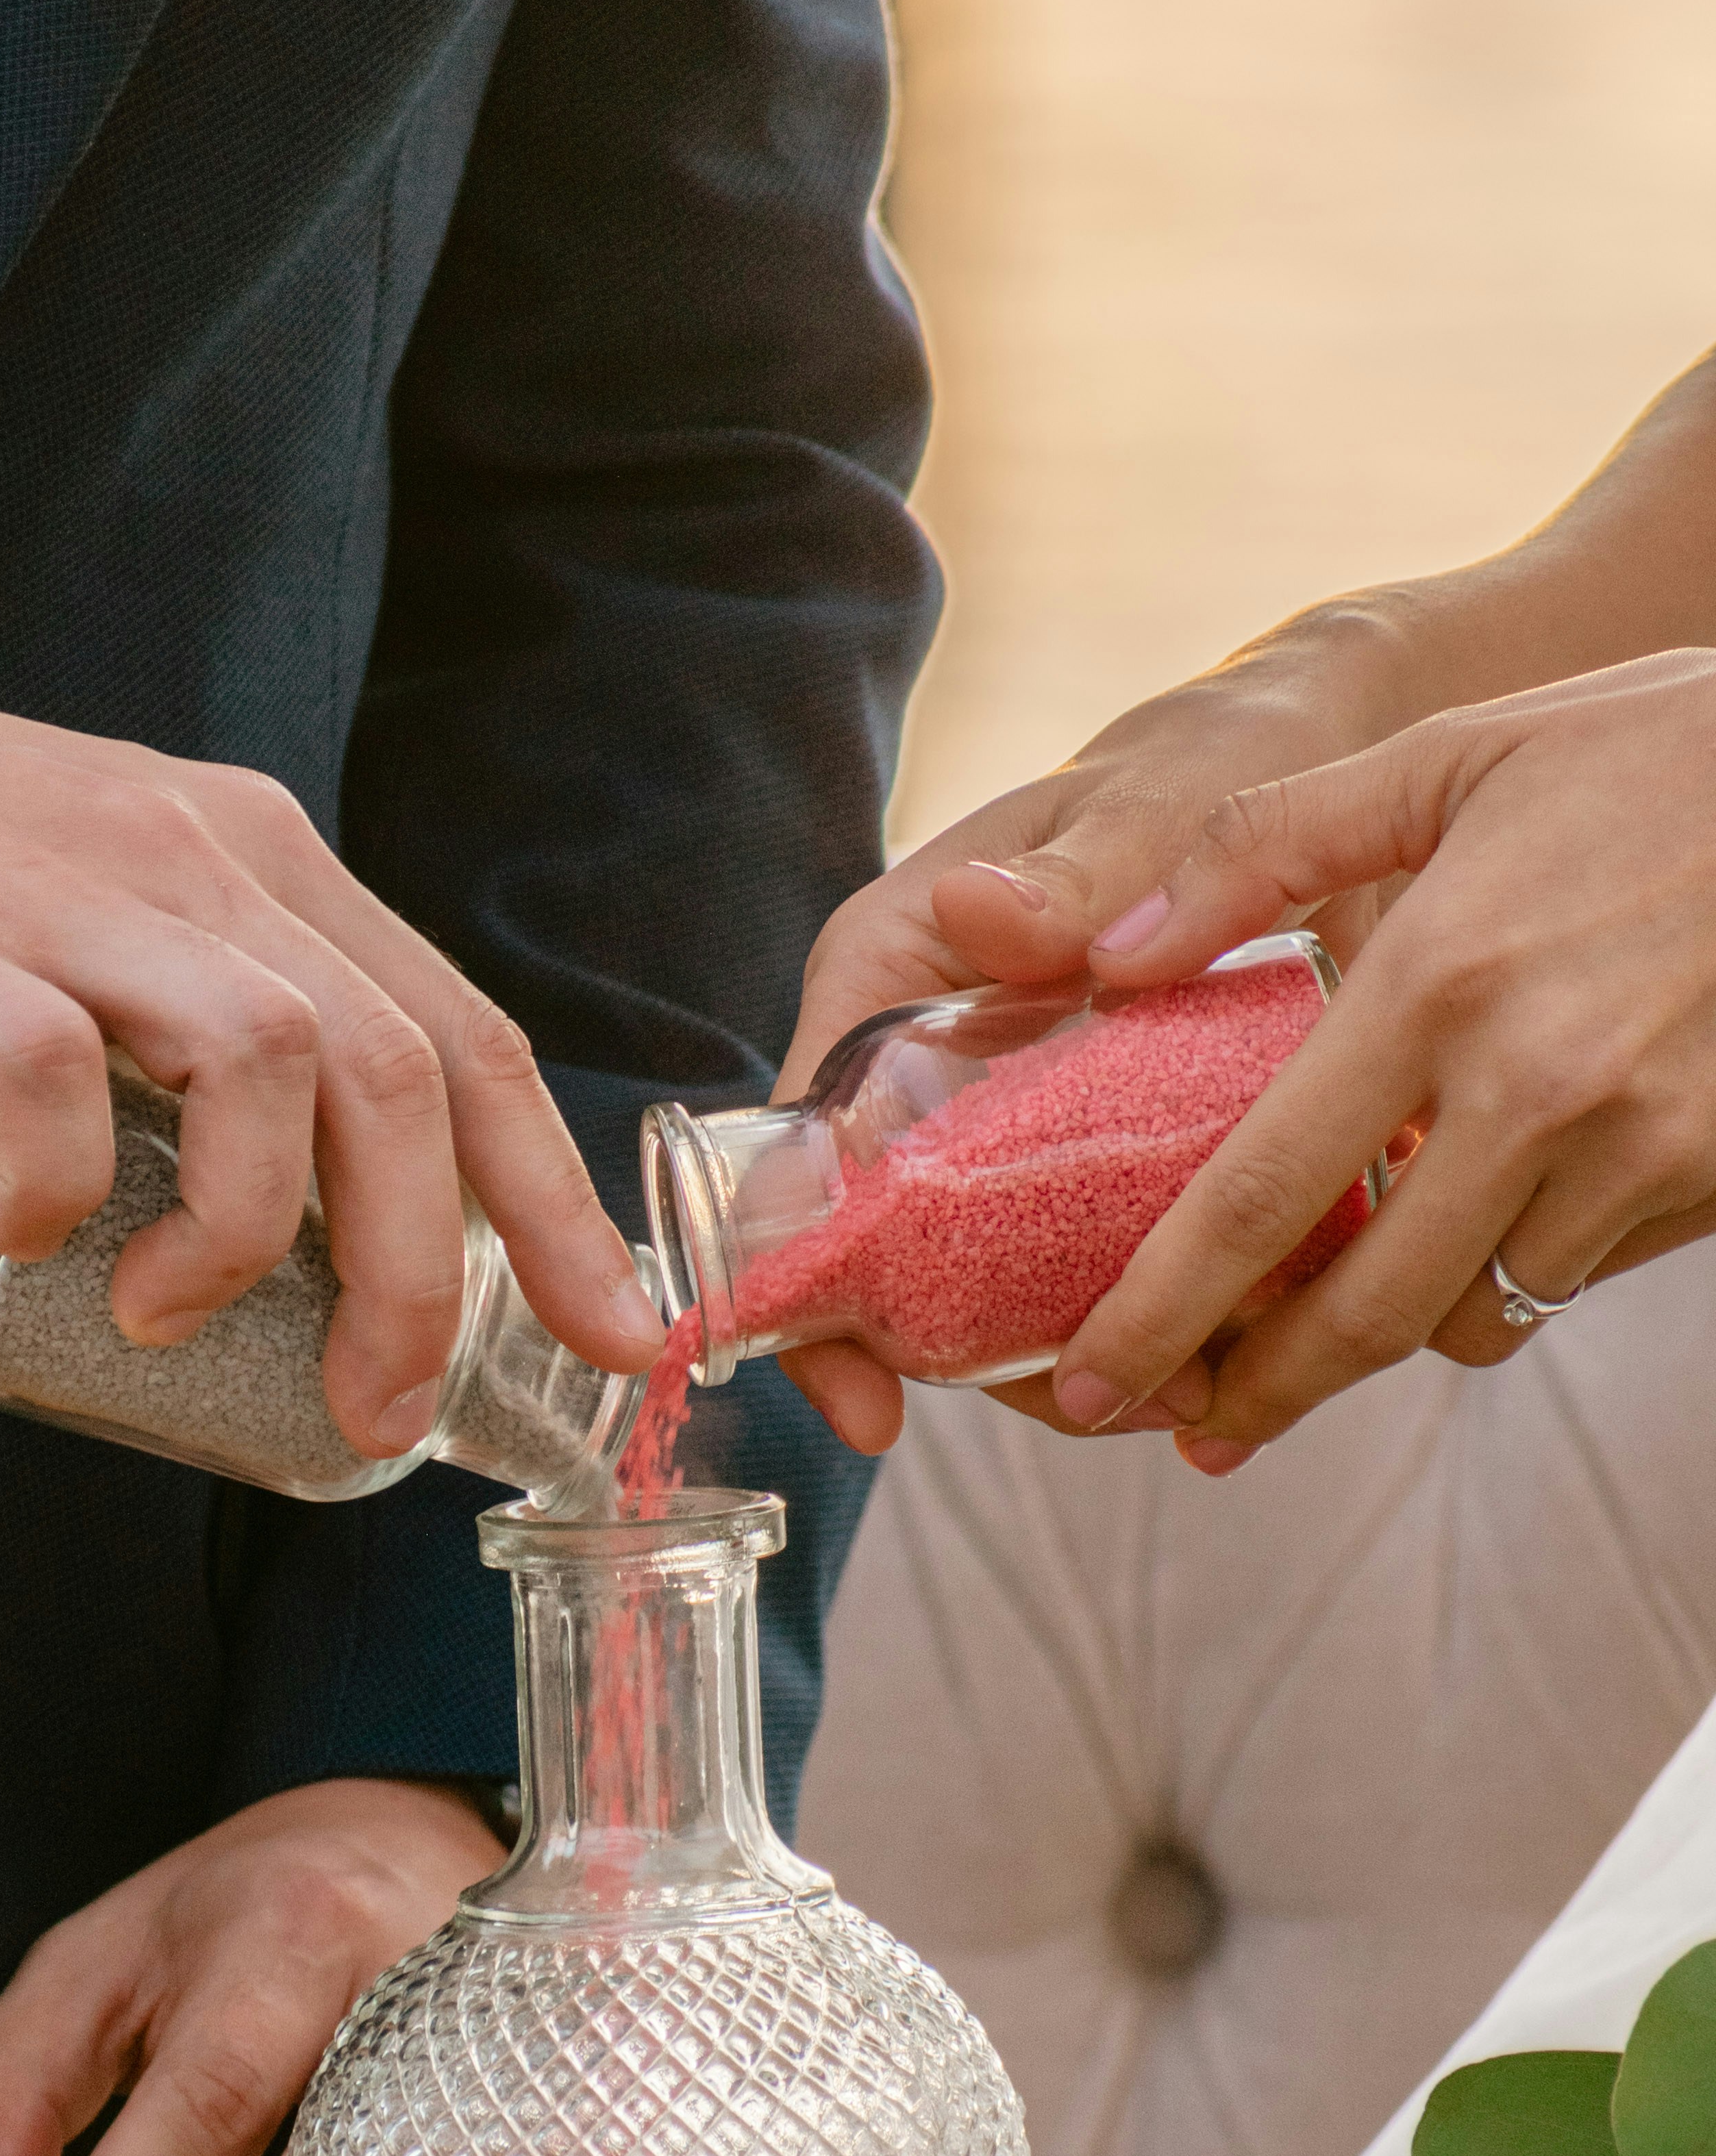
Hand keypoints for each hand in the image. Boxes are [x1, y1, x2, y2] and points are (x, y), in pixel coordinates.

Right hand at [0, 587, 658, 1452]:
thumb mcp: (90, 912)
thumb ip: (191, 1018)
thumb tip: (281, 1213)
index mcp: (248, 857)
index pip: (459, 1032)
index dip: (553, 1197)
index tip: (618, 1329)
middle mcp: (191, 856)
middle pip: (396, 1071)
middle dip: (421, 1274)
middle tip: (378, 1409)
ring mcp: (66, 892)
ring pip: (270, 1063)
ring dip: (253, 1234)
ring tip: (170, 1323)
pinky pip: (53, 1076)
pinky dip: (65, 1181)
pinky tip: (31, 1238)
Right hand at [769, 604, 1425, 1456]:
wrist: (1350, 762)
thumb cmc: (1220, 752)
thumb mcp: (1157, 802)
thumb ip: (1081, 866)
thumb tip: (989, 914)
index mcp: (890, 978)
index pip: (805, 1154)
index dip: (816, 1295)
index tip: (870, 1403)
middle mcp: (938, 1070)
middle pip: (912, 1260)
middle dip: (998, 1359)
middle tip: (1113, 1399)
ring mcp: (1029, 1128)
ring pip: (1018, 1286)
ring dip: (1102, 1358)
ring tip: (1205, 1392)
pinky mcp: (1124, 1158)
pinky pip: (1122, 1267)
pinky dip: (1181, 1322)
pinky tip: (1252, 1360)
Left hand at [1035, 650, 1715, 1466]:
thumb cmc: (1651, 752)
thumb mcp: (1448, 757)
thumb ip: (1261, 846)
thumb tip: (1109, 952)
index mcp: (1441, 978)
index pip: (1261, 1195)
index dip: (1162, 1315)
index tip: (1090, 1384)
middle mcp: (1539, 1085)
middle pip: (1365, 1313)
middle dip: (1261, 1391)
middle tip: (1194, 1428)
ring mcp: (1641, 1144)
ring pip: (1475, 1316)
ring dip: (1389, 1336)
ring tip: (1320, 1329)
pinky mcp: (1715, 1175)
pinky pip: (1574, 1276)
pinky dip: (1504, 1277)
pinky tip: (1466, 1235)